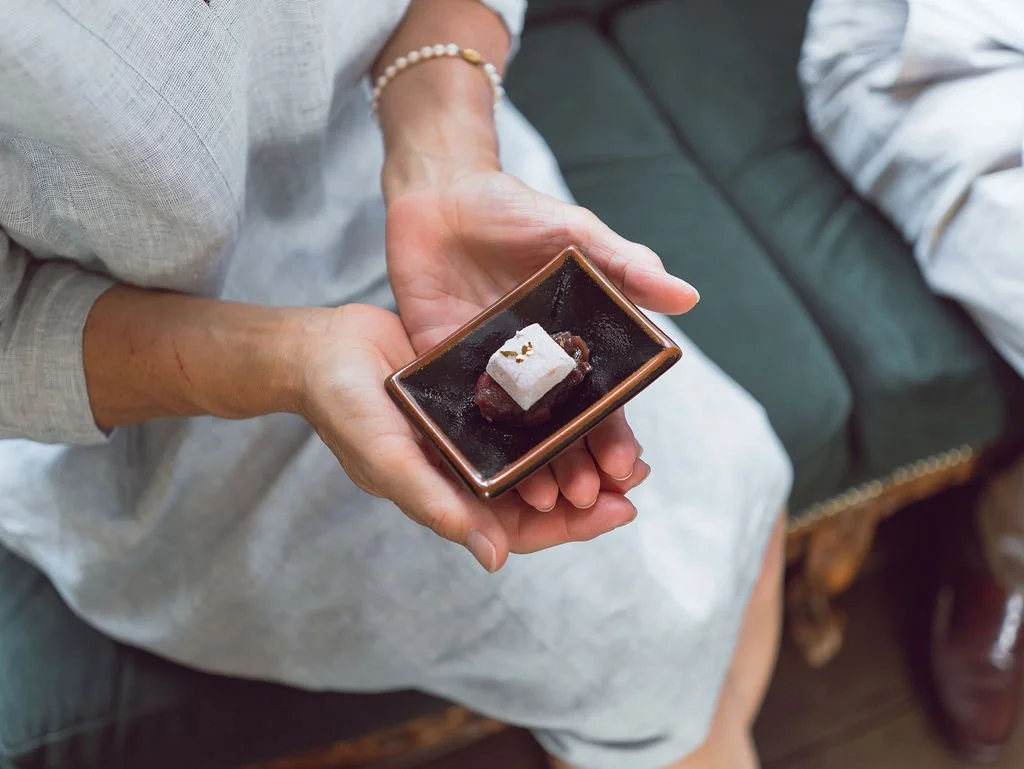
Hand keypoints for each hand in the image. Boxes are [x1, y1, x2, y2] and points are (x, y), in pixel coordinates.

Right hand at [298, 304, 639, 570]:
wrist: (322, 350)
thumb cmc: (345, 411)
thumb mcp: (388, 460)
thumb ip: (437, 505)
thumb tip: (495, 560)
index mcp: (452, 497)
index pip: (523, 528)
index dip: (573, 527)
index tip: (621, 511)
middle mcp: (471, 469)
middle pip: (544, 491)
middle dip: (593, 489)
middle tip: (639, 473)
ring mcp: (477, 431)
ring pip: (543, 451)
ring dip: (585, 449)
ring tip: (630, 441)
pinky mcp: (481, 390)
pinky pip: (531, 406)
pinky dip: (563, 407)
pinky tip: (595, 391)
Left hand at [384, 168, 698, 510]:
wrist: (442, 192)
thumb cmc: (515, 210)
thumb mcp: (576, 235)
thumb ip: (626, 266)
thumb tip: (688, 296)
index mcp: (575, 344)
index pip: (602, 403)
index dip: (614, 436)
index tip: (625, 467)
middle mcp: (536, 368)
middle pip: (561, 430)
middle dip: (575, 465)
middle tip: (582, 496)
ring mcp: (491, 371)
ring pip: (516, 434)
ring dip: (531, 468)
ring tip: (543, 500)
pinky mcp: (445, 368)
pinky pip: (461, 414)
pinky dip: (475, 446)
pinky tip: (484, 474)